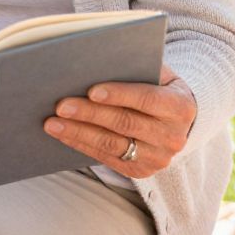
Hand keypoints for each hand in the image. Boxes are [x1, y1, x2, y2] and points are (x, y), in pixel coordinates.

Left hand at [45, 62, 196, 179]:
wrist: (177, 120)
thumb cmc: (158, 86)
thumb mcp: (158, 73)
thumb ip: (136, 68)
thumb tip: (94, 63)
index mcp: (181, 107)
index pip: (147, 99)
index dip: (119, 94)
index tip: (91, 90)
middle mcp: (173, 137)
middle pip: (125, 123)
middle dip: (90, 114)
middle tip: (61, 106)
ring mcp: (158, 158)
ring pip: (113, 144)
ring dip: (79, 133)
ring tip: (53, 123)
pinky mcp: (141, 171)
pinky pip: (106, 158)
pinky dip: (82, 144)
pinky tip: (63, 134)